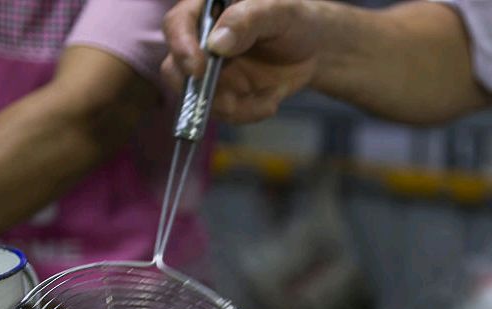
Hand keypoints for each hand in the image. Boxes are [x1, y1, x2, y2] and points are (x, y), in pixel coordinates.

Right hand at [162, 0, 329, 122]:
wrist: (315, 49)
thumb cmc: (295, 20)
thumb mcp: (278, 12)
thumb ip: (247, 20)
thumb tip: (217, 44)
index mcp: (206, 11)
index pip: (177, 26)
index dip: (181, 48)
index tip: (197, 69)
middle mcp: (202, 43)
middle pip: (175, 70)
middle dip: (200, 92)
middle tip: (230, 103)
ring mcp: (213, 72)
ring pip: (201, 99)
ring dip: (235, 108)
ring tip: (269, 101)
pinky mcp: (228, 95)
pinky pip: (226, 114)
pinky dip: (250, 113)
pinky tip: (272, 101)